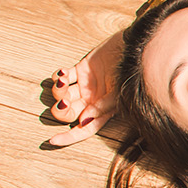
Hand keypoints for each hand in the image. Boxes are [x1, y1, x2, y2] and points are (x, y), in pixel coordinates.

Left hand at [45, 30, 124, 146]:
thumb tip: (83, 122)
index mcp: (103, 110)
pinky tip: (63, 72)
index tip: (52, 140)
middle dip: (61, 111)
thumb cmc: (134, 71)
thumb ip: (102, 108)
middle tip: (64, 102)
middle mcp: (93, 100)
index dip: (69, 137)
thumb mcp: (120, 92)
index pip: (85, 128)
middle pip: (69, 113)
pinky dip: (58, 76)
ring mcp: (86, 85)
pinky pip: (62, 77)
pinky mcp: (81, 70)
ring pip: (62, 95)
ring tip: (62, 81)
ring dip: (58, 91)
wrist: (136, 47)